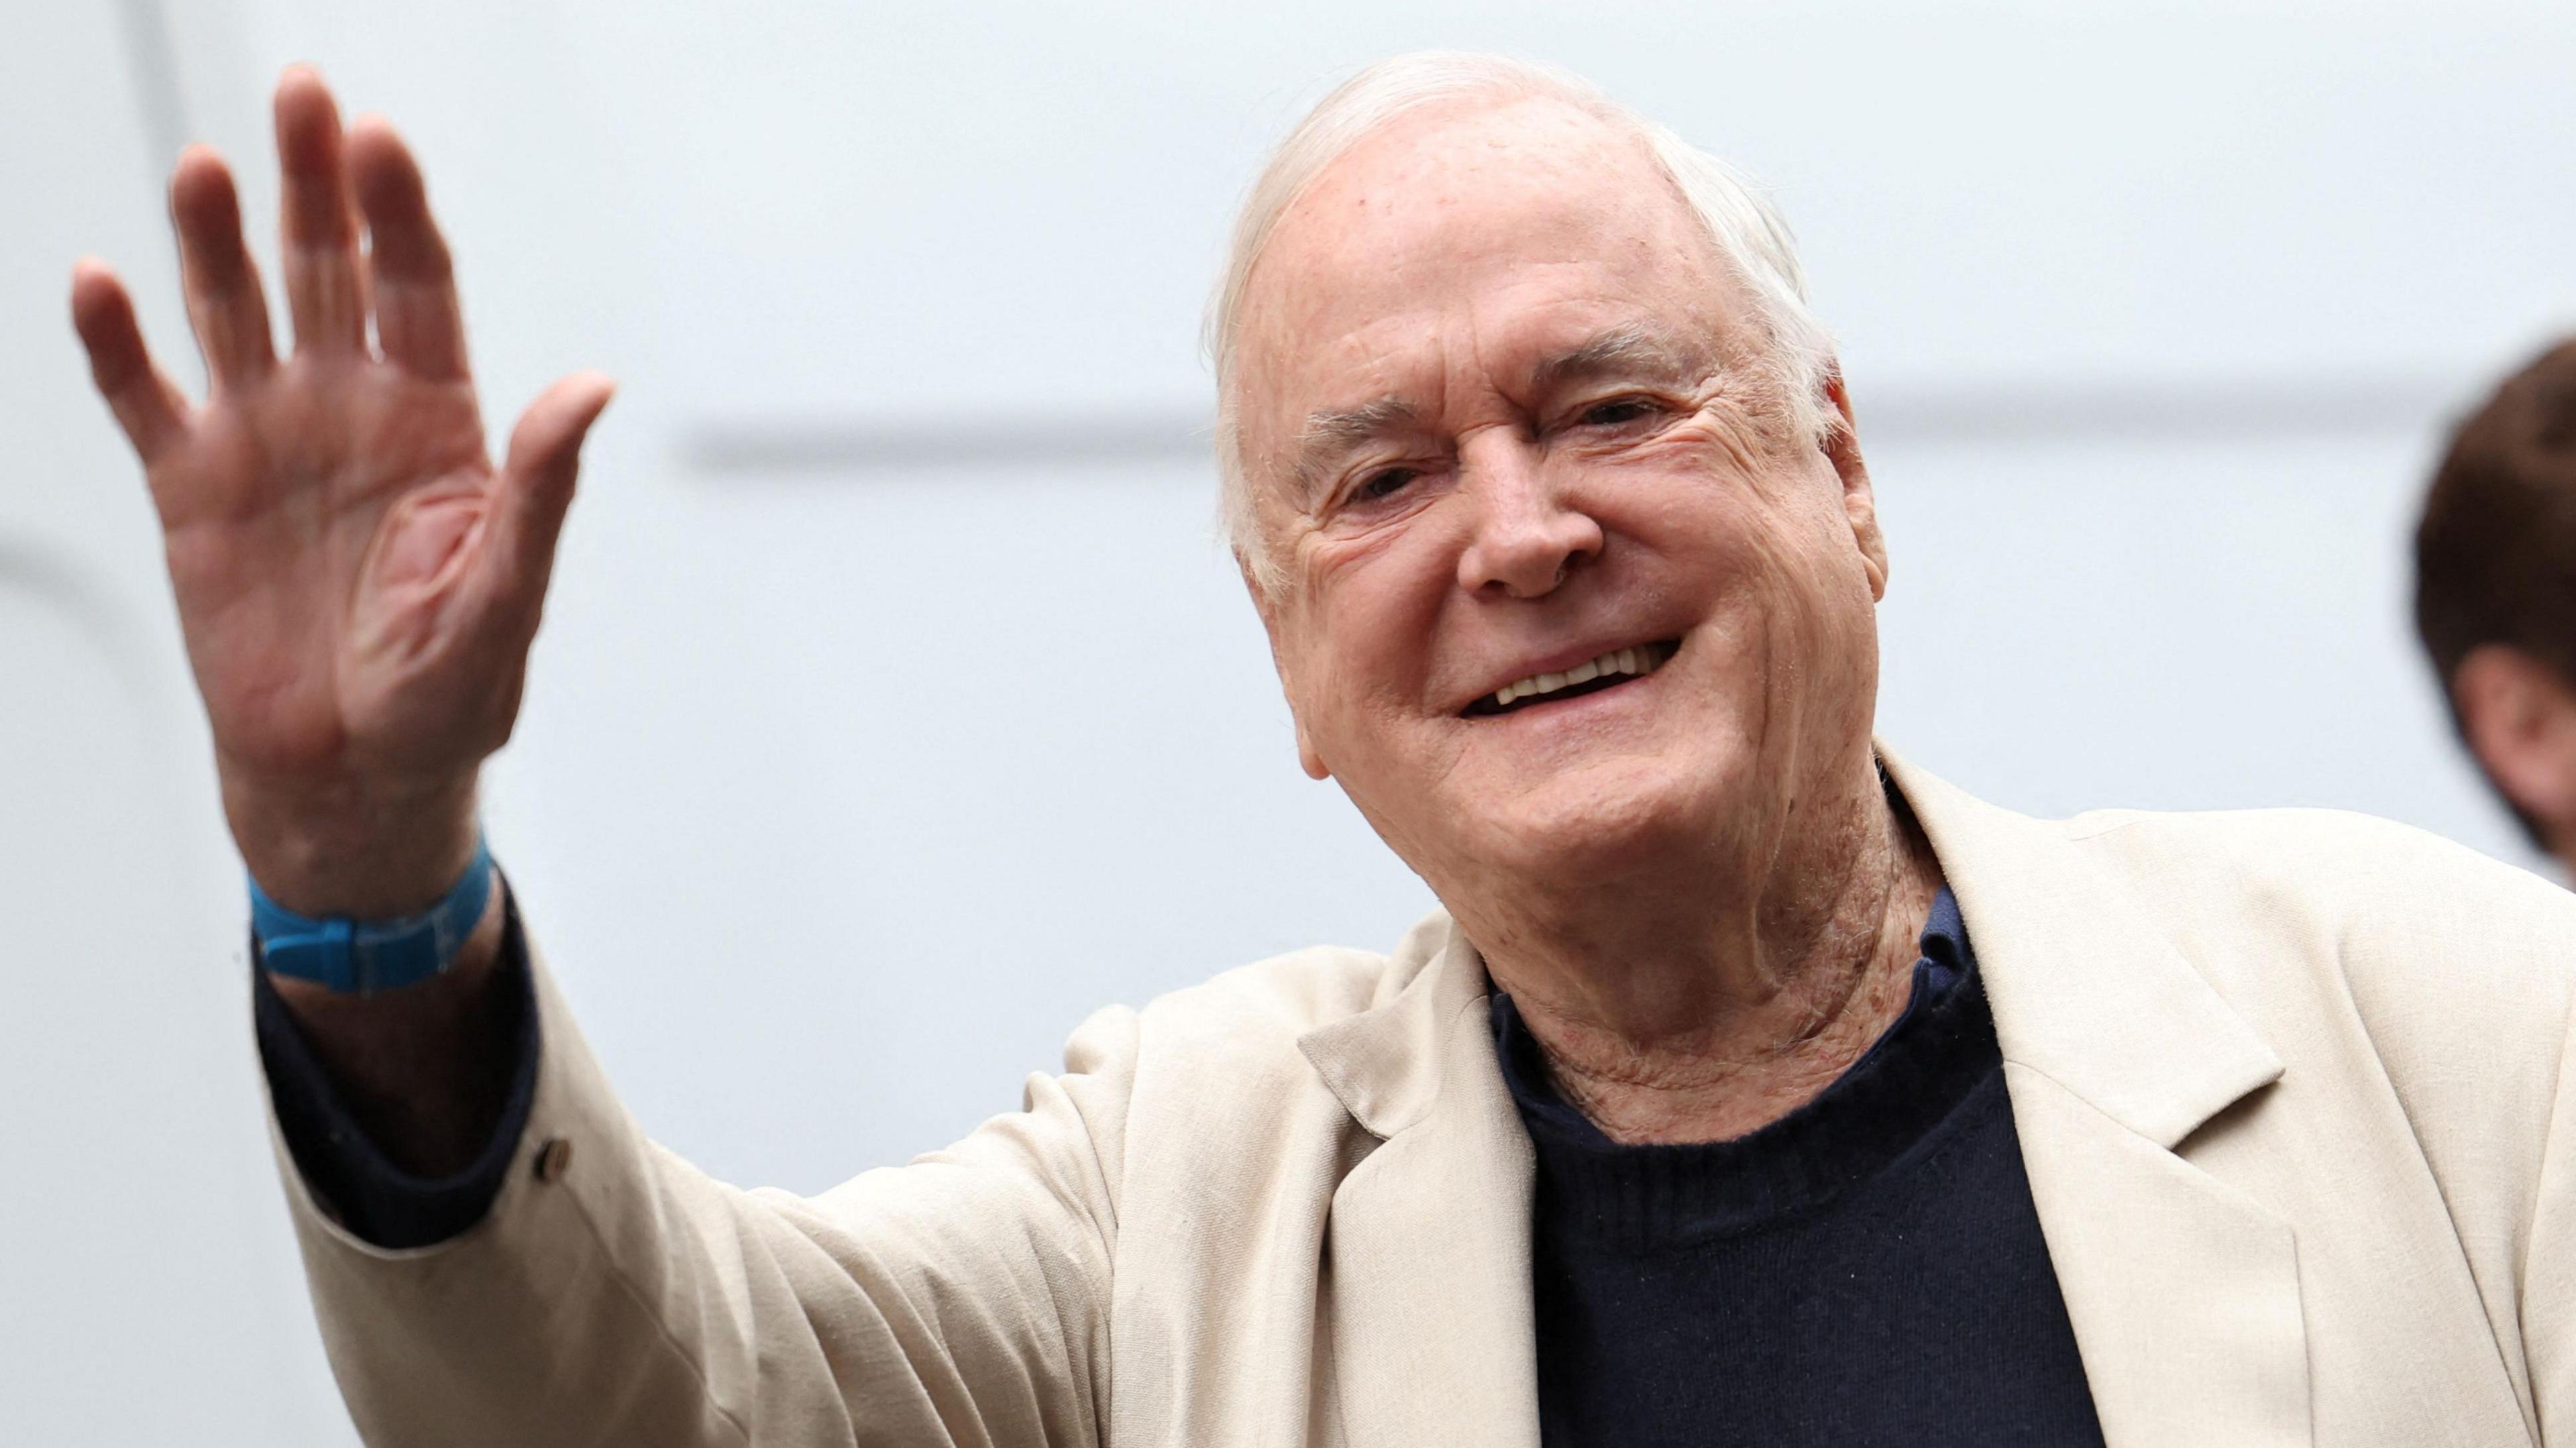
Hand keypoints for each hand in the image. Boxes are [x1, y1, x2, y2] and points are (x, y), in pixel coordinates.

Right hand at [71, 66, 610, 917]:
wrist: (356, 772)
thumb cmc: (450, 690)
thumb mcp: (509, 593)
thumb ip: (540, 487)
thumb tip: (591, 387)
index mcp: (438, 421)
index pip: (418, 288)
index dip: (399, 214)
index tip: (380, 141)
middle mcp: (350, 407)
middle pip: (329, 268)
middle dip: (313, 183)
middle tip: (299, 92)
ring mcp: (268, 438)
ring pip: (236, 308)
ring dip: (217, 238)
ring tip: (206, 168)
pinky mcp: (192, 486)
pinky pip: (148, 395)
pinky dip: (119, 342)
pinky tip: (100, 282)